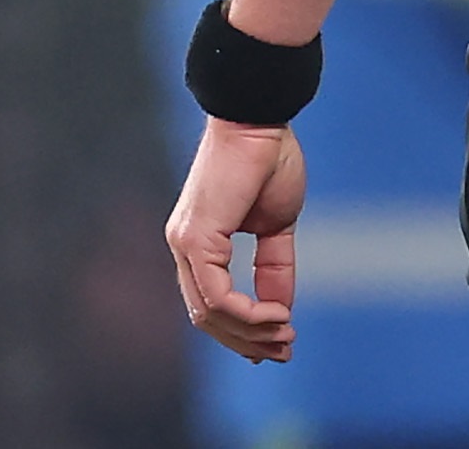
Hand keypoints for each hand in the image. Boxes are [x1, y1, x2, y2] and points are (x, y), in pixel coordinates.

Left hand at [167, 117, 307, 361]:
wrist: (260, 117)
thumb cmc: (268, 158)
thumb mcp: (278, 224)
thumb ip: (275, 267)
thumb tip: (281, 310)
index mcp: (199, 242)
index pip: (212, 302)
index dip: (243, 329)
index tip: (277, 342)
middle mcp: (183, 247)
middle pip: (206, 317)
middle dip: (247, 341)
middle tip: (284, 351)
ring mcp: (185, 244)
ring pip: (209, 313)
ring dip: (250, 333)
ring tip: (285, 334)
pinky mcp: (196, 239)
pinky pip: (217, 296)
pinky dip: (247, 313)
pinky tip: (276, 315)